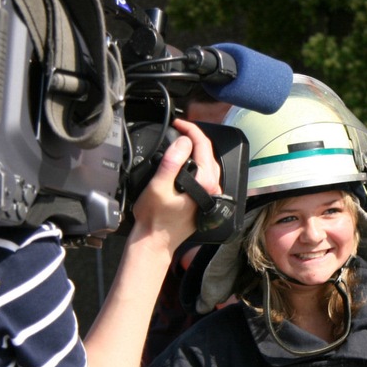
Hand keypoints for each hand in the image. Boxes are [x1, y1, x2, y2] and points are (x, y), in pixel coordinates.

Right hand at [129, 119, 221, 252]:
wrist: (155, 243)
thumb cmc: (154, 219)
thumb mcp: (158, 186)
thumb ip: (172, 162)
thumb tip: (184, 141)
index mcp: (205, 183)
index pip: (203, 146)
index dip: (190, 130)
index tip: (177, 123)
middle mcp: (212, 188)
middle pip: (208, 153)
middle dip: (194, 137)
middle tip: (178, 129)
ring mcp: (210, 195)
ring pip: (208, 163)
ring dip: (196, 149)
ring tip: (180, 140)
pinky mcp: (204, 199)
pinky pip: (204, 174)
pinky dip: (196, 162)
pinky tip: (185, 159)